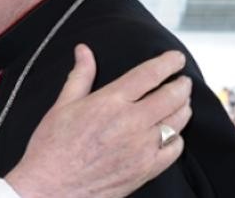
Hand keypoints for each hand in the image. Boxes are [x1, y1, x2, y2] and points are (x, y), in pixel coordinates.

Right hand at [5, 44, 191, 197]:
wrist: (51, 187)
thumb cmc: (52, 146)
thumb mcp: (62, 105)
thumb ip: (80, 75)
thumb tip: (83, 50)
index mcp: (110, 102)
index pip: (149, 74)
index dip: (168, 63)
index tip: (176, 58)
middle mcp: (131, 122)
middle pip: (171, 96)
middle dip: (181, 84)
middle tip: (182, 81)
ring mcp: (142, 148)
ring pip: (177, 121)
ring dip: (183, 107)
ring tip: (180, 103)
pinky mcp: (146, 169)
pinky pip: (175, 148)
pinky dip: (177, 137)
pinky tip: (171, 133)